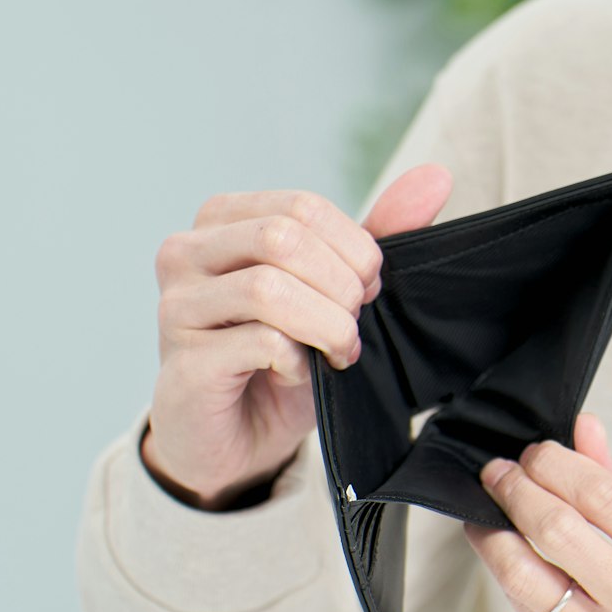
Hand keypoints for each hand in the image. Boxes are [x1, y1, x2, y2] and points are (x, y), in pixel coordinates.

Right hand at [143, 163, 453, 508]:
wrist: (241, 435)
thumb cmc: (285, 353)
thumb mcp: (336, 289)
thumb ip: (380, 233)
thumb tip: (437, 176)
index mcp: (222, 220)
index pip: (301, 207)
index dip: (354, 248)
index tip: (370, 289)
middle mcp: (186, 253)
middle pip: (283, 239)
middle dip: (341, 285)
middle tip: (356, 323)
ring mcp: (175, 308)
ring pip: (268, 289)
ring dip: (327, 324)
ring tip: (338, 351)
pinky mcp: (182, 364)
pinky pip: (258, 343)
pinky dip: (298, 360)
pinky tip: (298, 374)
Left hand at [466, 412, 611, 611]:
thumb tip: (583, 430)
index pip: (604, 496)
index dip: (556, 465)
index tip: (537, 452)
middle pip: (558, 531)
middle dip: (516, 489)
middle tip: (500, 472)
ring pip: (526, 577)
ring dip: (493, 532)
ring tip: (485, 508)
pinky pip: (524, 611)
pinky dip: (503, 571)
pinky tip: (499, 549)